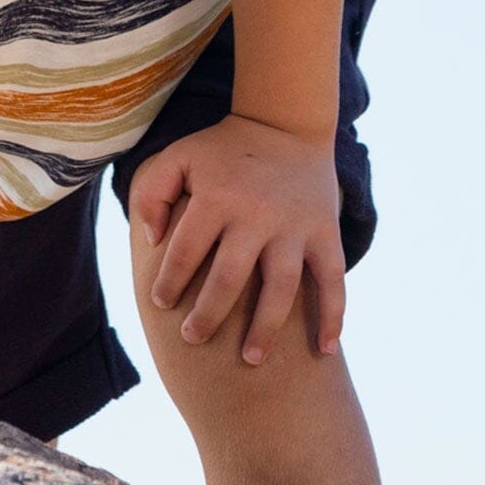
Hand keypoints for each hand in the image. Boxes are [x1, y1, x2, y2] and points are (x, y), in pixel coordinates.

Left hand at [129, 113, 345, 364]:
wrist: (286, 125)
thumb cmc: (222, 150)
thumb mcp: (178, 156)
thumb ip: (151, 192)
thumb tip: (151, 240)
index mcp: (217, 196)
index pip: (187, 251)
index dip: (170, 281)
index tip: (161, 303)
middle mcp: (256, 213)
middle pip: (230, 278)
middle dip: (208, 315)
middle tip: (192, 339)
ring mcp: (294, 225)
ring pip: (282, 287)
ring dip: (266, 328)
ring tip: (249, 359)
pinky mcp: (325, 232)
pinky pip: (333, 280)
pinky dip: (332, 316)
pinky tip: (325, 351)